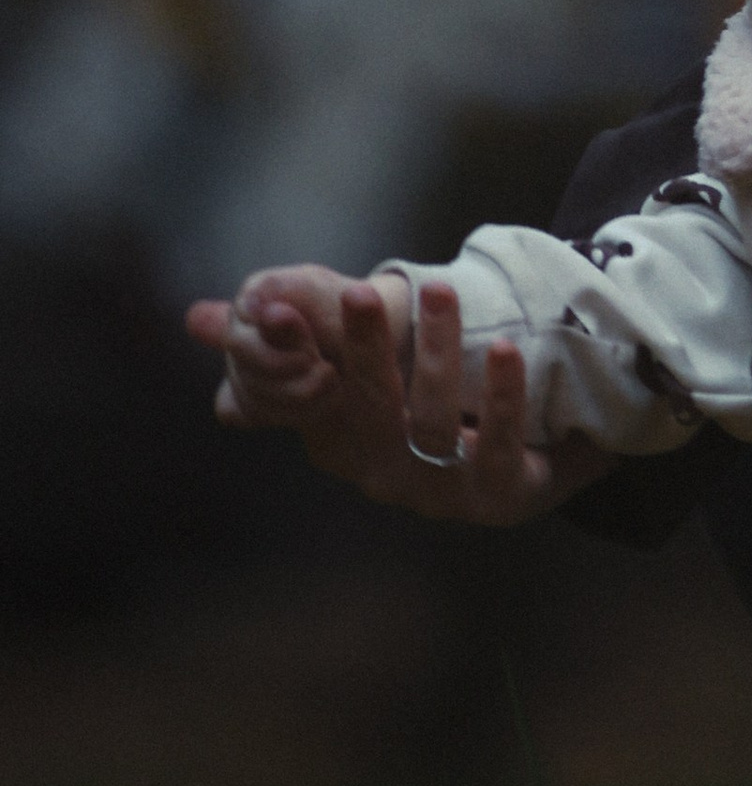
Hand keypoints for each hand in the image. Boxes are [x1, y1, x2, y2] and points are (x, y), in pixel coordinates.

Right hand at [185, 271, 604, 525]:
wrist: (523, 471)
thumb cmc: (426, 413)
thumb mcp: (367, 374)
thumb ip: (304, 338)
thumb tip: (195, 316)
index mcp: (345, 445)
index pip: (316, 398)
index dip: (307, 354)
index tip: (296, 303)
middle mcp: (385, 475)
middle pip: (371, 409)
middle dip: (365, 349)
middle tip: (360, 291)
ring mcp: (442, 494)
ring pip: (433, 424)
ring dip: (437, 353)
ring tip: (441, 289)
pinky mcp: (500, 496)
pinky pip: (496, 446)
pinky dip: (499, 397)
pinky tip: (504, 349)